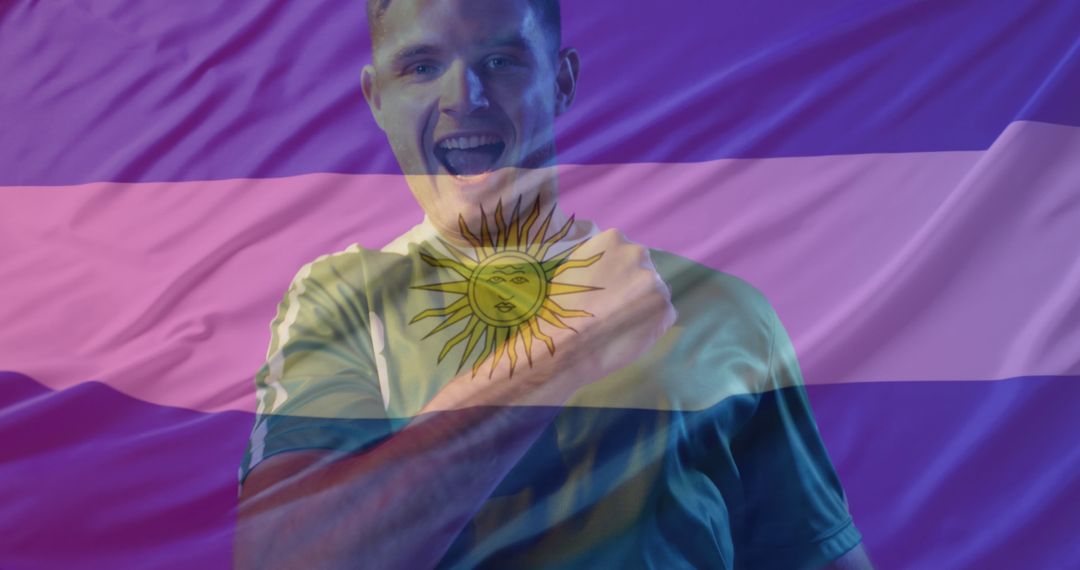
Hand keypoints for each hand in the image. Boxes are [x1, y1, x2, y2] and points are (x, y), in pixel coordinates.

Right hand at [535, 228, 676, 391]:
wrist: (564, 343)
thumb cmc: (558, 307)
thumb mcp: (572, 268)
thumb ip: (598, 262)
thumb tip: (610, 271)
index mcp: (613, 239)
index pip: (624, 253)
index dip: (617, 273)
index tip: (607, 288)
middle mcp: (639, 254)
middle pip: (642, 270)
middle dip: (632, 286)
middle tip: (615, 306)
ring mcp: (656, 282)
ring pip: (654, 293)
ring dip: (643, 305)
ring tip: (622, 323)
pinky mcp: (666, 310)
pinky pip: (663, 316)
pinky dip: (651, 325)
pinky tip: (631, 334)